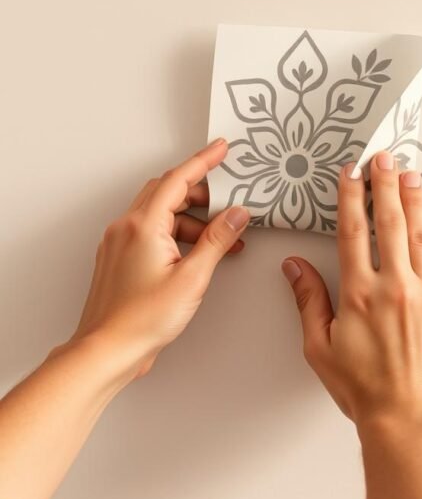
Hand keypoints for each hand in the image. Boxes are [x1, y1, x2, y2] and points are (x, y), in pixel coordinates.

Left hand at [68, 137, 249, 379]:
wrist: (108, 348)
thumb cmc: (142, 319)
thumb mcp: (192, 278)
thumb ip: (217, 241)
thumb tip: (236, 214)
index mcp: (143, 225)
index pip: (178, 179)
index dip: (203, 161)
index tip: (221, 149)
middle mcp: (126, 228)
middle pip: (167, 192)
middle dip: (200, 192)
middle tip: (227, 200)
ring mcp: (119, 242)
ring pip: (159, 213)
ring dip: (191, 219)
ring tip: (219, 240)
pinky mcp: (119, 258)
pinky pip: (149, 231)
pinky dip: (175, 234)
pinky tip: (195, 253)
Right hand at [281, 152, 421, 433]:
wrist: (407, 421)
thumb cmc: (362, 390)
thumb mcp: (320, 348)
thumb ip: (308, 302)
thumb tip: (294, 267)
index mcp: (358, 293)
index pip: (351, 232)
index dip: (349, 197)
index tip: (350, 173)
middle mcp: (393, 286)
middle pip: (388, 223)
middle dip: (384, 185)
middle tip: (383, 158)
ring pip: (420, 236)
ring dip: (415, 201)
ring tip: (411, 174)